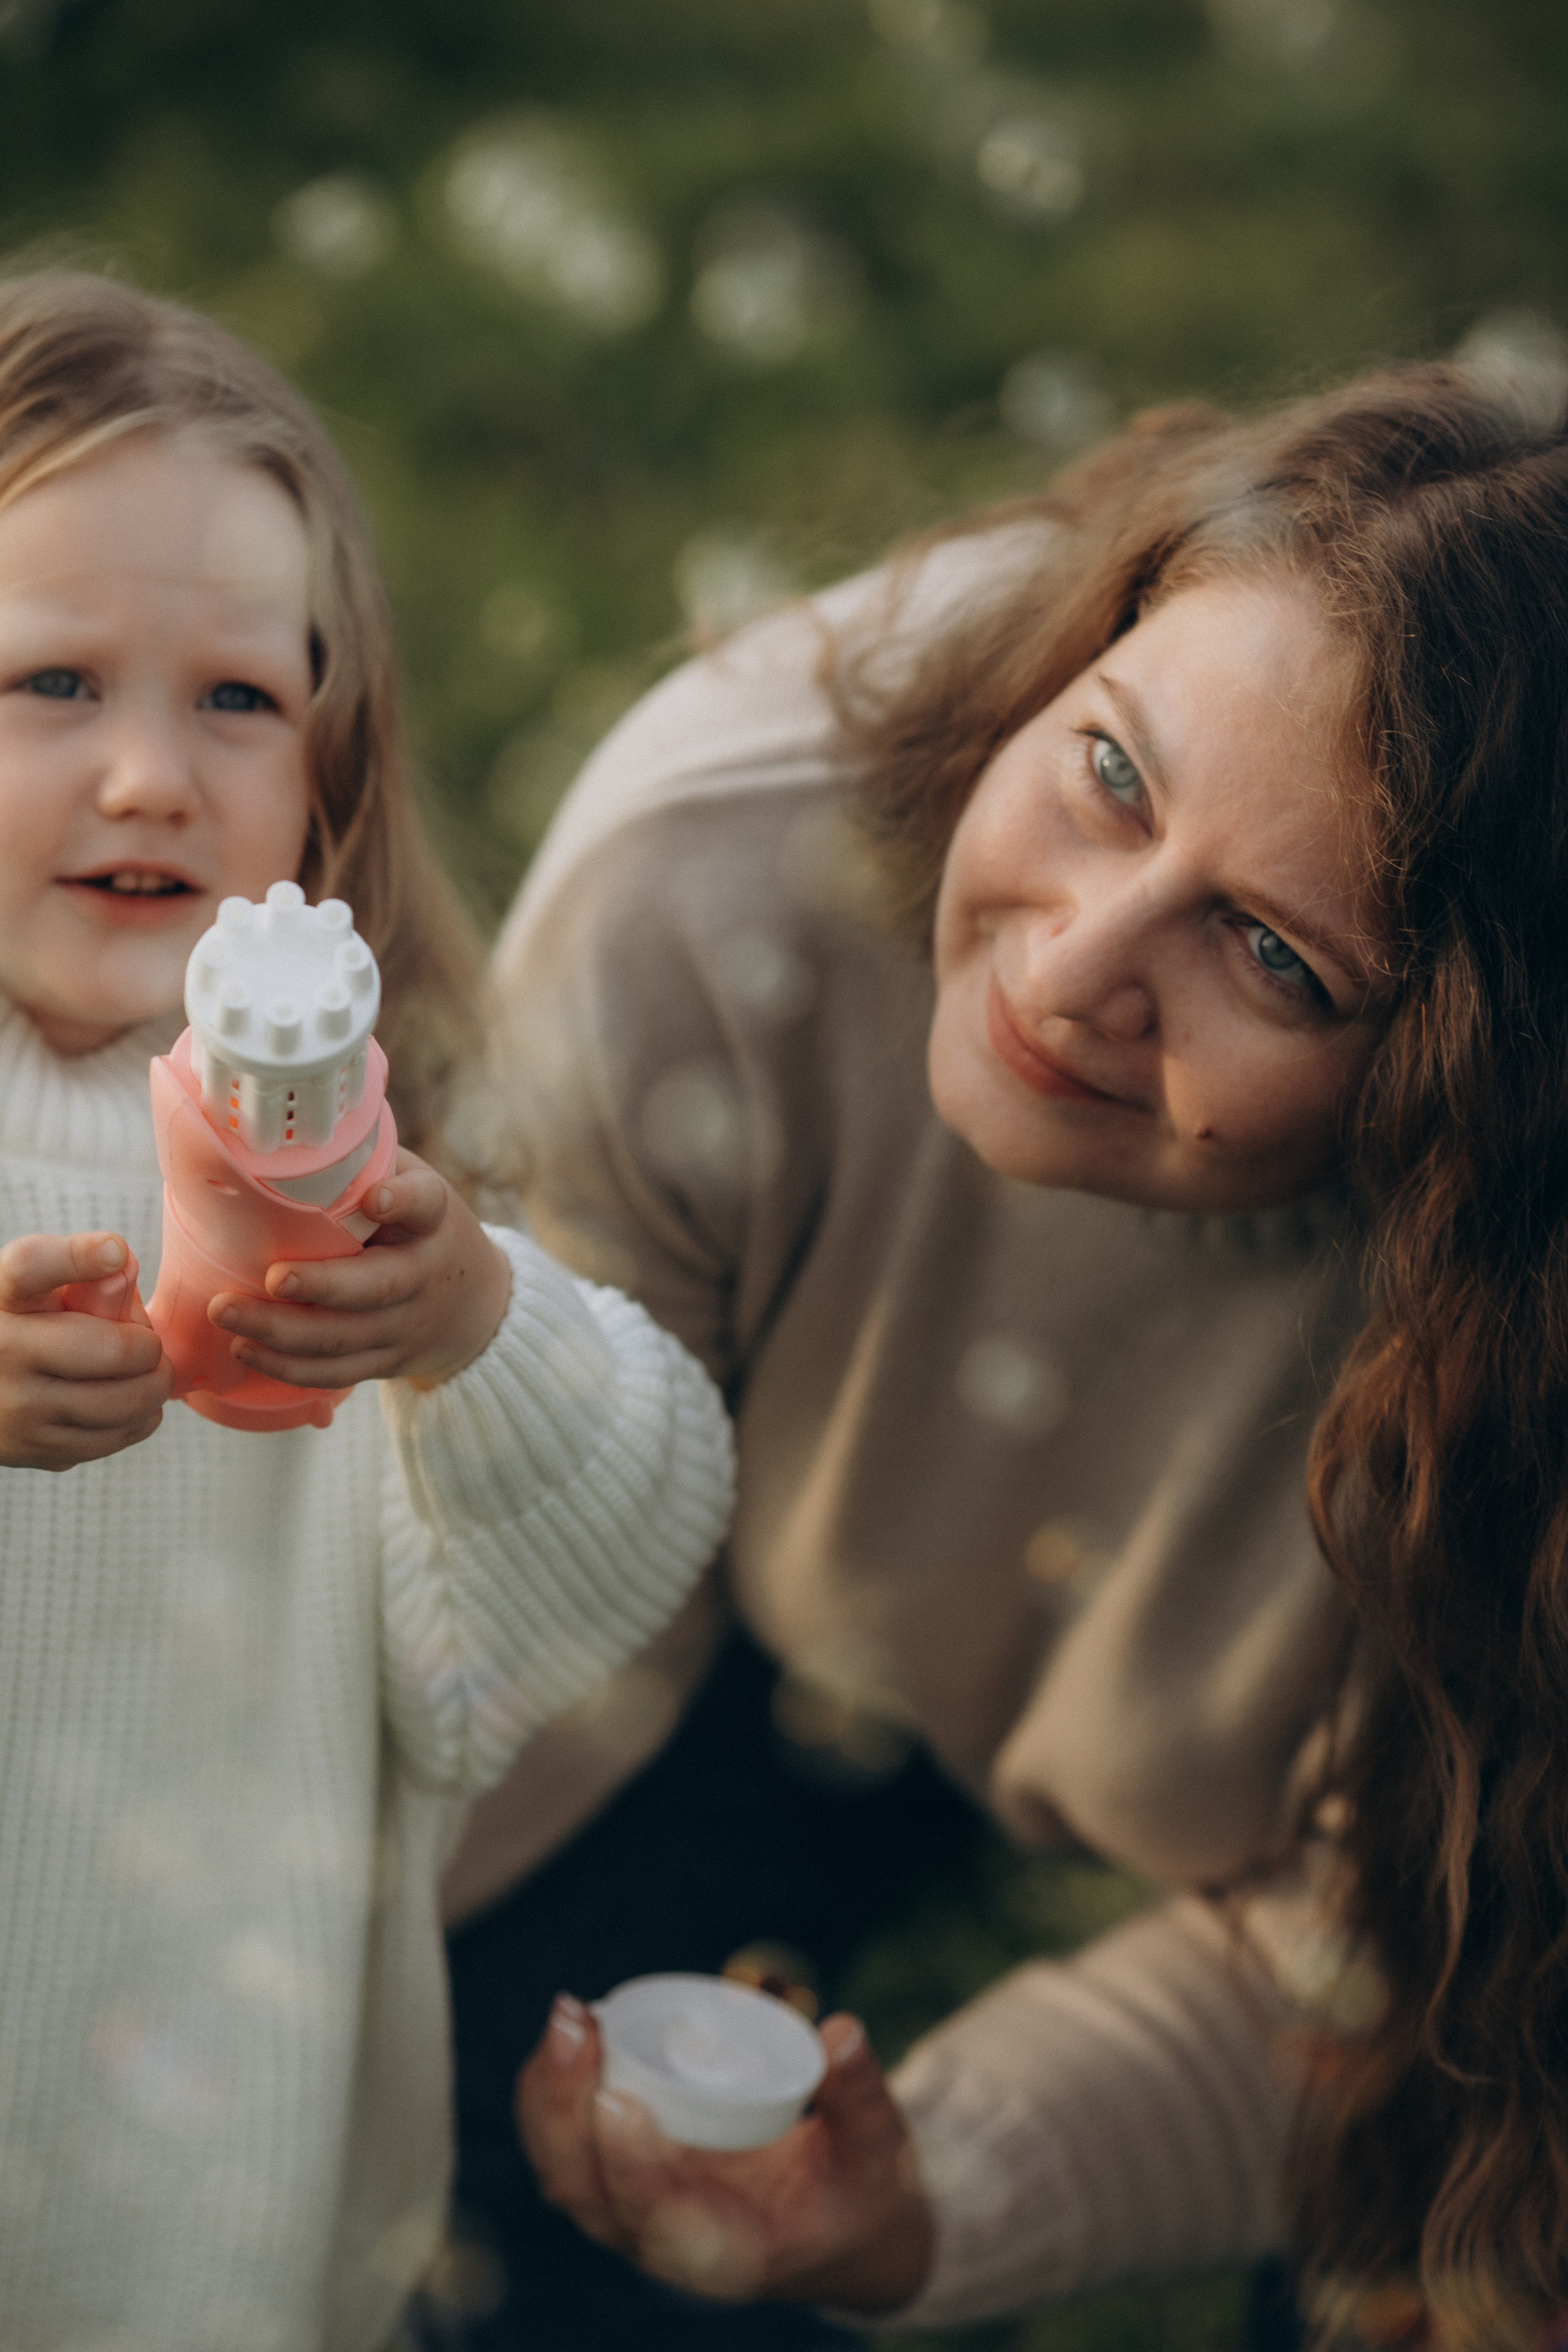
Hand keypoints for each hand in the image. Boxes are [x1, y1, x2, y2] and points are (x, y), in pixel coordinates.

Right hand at [0, 1231, 171, 1469]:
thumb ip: (75, 1268)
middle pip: (113, 1351)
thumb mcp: (34, 1287)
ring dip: (153, 1386)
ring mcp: (16, 1409)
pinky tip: (131, 1401)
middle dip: (149, 1346)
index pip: (31, 1266)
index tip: (116, 1250)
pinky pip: (113, 1438)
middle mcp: (3, 1352)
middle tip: (147, 1345)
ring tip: (147, 1373)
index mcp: (4, 1297)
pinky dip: (139, 1419)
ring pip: (124, 1403)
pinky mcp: (32, 1450)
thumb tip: (120, 1259)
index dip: (79, 1255)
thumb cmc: (23, 1324)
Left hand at [210, 1151, 512, 1391]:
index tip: (375, 1199)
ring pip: (344, 1338)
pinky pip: (335, 1373)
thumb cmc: (418, 1229)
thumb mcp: (412, 1185)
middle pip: (377, 1287)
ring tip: (225, 1311)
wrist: (475, 1306)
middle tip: (271, 1277)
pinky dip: (287, 1367)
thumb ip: (364, 1166)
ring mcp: (403, 1326)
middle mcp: (422, 1276)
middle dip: (321, 1285)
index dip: (402, 1202)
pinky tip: (244, 1349)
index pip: (424, 1205)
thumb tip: (278, 1129)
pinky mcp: (384, 1361)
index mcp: (431, 1222)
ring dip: (281, 1332)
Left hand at [517, 1994, 933, 2313]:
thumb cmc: (857, 2194)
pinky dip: (555, 2095)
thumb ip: (861, 2097)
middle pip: (591, 2194)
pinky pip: (570, 2149)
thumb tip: (842, 2032)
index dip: (631, 2169)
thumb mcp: (877, 2155)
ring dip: (550, 2098)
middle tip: (575, 2026)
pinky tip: (566, 2034)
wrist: (838, 2234)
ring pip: (567, 2173)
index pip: (661, 2223)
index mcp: (730, 2253)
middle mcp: (668, 2245)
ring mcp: (638, 2217)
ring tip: (566, 2018)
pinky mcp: (626, 2183)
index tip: (618, 2103)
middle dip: (568, 2111)